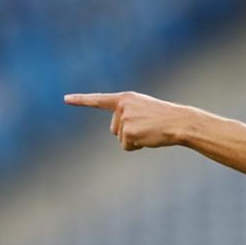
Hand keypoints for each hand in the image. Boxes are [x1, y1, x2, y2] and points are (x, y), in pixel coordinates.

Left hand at [64, 91, 191, 150]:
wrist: (180, 122)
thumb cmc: (166, 118)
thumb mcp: (145, 110)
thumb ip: (129, 115)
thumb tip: (124, 134)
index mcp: (126, 98)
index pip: (99, 100)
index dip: (81, 100)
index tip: (65, 99)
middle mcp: (122, 106)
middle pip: (114, 128)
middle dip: (128, 132)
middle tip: (148, 127)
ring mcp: (124, 119)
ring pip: (120, 138)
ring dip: (134, 139)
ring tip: (151, 131)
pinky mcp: (127, 132)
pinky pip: (126, 146)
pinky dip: (137, 146)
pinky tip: (150, 138)